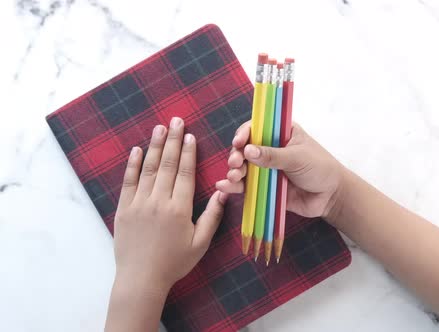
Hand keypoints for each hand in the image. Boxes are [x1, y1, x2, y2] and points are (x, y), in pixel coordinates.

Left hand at [113, 117, 227, 291]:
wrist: (141, 279)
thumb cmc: (174, 262)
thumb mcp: (200, 243)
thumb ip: (212, 216)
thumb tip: (222, 192)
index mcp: (179, 209)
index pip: (184, 173)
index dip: (188, 152)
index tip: (190, 135)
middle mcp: (158, 201)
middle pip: (167, 164)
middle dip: (172, 140)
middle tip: (176, 120)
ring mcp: (139, 203)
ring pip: (148, 169)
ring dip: (154, 146)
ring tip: (159, 127)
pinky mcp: (124, 209)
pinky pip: (128, 182)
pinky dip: (132, 165)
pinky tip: (136, 150)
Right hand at [215, 121, 343, 218]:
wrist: (331, 197)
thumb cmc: (320, 169)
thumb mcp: (297, 158)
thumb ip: (273, 156)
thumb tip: (248, 151)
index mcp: (281, 133)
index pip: (257, 127)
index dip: (245, 133)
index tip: (239, 142)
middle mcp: (271, 149)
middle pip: (246, 147)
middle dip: (237, 155)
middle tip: (236, 163)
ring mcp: (267, 168)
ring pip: (244, 167)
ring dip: (235, 171)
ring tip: (233, 177)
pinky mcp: (265, 187)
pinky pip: (247, 185)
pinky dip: (235, 186)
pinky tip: (225, 186)